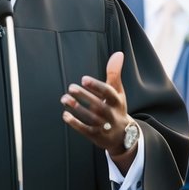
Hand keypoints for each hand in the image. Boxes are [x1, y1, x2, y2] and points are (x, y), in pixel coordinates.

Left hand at [61, 51, 133, 166]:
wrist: (123, 136)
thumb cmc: (117, 108)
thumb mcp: (118, 91)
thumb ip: (114, 73)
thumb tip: (118, 53)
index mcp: (117, 101)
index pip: (108, 92)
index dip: (96, 86)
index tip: (84, 79)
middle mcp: (112, 114)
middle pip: (98, 105)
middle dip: (84, 96)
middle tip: (71, 87)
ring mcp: (104, 126)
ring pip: (91, 118)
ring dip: (77, 108)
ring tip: (65, 99)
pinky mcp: (96, 136)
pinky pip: (85, 130)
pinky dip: (75, 123)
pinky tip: (65, 114)